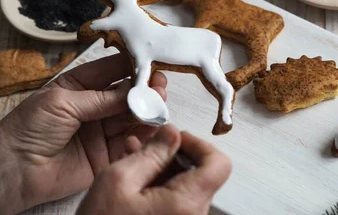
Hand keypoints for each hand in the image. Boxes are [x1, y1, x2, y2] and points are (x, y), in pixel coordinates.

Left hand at [0, 53, 167, 213]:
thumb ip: (100, 98)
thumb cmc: (28, 128)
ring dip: (147, 108)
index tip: (150, 61)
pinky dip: (143, 133)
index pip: (112, 71)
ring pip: (133, 116)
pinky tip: (152, 124)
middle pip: (127, 94)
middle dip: (145, 87)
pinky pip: (131, 142)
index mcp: (80, 86)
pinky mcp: (107, 155)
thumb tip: (133, 90)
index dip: (132, 66)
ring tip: (160, 102)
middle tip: (159, 84)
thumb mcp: (62, 102)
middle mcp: (94, 106)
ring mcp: (102, 131)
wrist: (13, 170)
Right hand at [77, 125, 231, 214]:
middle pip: (201, 175)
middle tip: (147, 147)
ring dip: (162, 171)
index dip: (199, 144)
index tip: (175, 139)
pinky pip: (175, 204)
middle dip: (173, 156)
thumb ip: (151, 153)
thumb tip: (171, 133)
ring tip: (133, 161)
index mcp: (186, 204)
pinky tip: (135, 182)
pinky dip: (159, 189)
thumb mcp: (118, 181)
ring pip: (185, 189)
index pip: (219, 164)